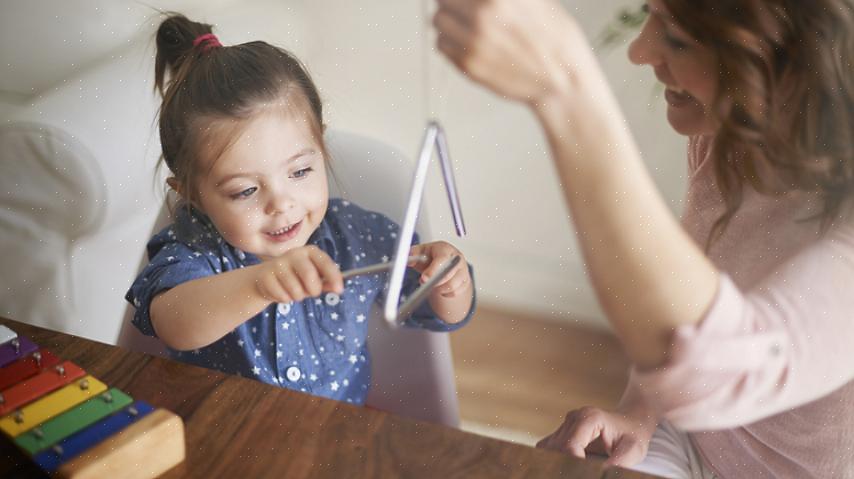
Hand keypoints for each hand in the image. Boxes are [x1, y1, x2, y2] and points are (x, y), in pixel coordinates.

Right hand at [255, 245, 343, 303]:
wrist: (266, 278)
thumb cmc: (296, 277)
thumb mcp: (314, 278)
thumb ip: (327, 282)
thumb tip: (338, 288)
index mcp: (310, 252)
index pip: (324, 262)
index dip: (333, 276)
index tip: (339, 290)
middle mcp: (294, 254)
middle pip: (309, 274)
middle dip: (314, 290)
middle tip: (312, 293)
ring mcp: (278, 263)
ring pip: (295, 289)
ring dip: (298, 296)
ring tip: (295, 292)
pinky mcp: (266, 276)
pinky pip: (282, 296)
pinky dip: (285, 299)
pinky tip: (282, 292)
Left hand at [408, 241, 470, 297]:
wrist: (446, 264)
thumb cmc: (433, 257)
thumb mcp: (421, 252)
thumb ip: (413, 254)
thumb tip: (407, 258)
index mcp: (445, 249)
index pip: (442, 259)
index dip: (433, 270)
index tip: (424, 278)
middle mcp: (457, 259)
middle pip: (448, 273)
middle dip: (434, 282)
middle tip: (424, 282)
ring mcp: (463, 270)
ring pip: (451, 286)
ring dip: (438, 288)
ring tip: (432, 283)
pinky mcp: (465, 282)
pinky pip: (454, 292)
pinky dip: (445, 293)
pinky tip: (440, 287)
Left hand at [433, 0, 591, 105]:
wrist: (562, 80)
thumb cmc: (555, 39)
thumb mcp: (534, 1)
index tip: (465, 0)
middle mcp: (482, 18)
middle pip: (442, 0)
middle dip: (452, 2)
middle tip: (464, 8)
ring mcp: (473, 43)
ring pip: (438, 22)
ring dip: (448, 21)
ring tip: (467, 25)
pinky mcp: (468, 66)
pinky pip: (442, 45)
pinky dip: (450, 41)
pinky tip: (469, 42)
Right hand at [536, 406, 656, 467]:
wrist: (631, 421)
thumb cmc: (633, 434)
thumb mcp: (632, 450)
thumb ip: (618, 463)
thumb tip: (602, 474)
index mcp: (590, 417)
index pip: (571, 445)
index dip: (574, 464)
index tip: (584, 474)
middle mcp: (574, 417)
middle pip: (558, 447)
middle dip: (566, 465)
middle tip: (579, 473)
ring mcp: (566, 423)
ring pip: (549, 448)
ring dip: (558, 462)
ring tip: (573, 471)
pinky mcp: (563, 430)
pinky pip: (548, 447)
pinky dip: (553, 459)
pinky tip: (566, 467)